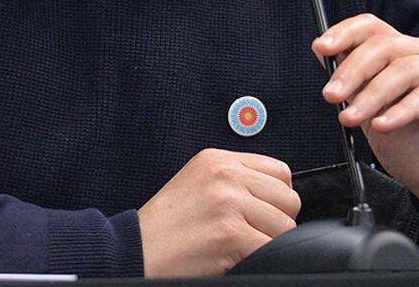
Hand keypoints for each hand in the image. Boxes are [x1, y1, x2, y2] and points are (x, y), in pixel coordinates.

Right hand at [137, 148, 300, 275]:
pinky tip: (234, 258)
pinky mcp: (230, 235)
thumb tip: (280, 195)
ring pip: (285, 226)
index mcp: (219, 160)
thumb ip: (236, 180)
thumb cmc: (164, 226)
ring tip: (238, 247)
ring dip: (268, 243)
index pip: (280, 172)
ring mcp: (229, 204)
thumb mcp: (198, 183)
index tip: (261, 213)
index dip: (276, 197)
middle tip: (249, 234)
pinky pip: (271, 249)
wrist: (130, 253)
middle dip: (276, 221)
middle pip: (288, 199)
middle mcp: (226, 176)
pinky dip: (259, 259)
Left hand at [313, 13, 418, 211]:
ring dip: (372, 94)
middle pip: (385, 45)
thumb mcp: (373, 116)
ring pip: (405, 68)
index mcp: (402, 54)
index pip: (373, 28)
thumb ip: (356, 88)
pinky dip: (403, 109)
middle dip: (352, 70)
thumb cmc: (416, 150)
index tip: (321, 49)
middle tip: (331, 95)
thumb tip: (326, 57)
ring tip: (351, 118)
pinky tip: (384, 125)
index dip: (346, 33)